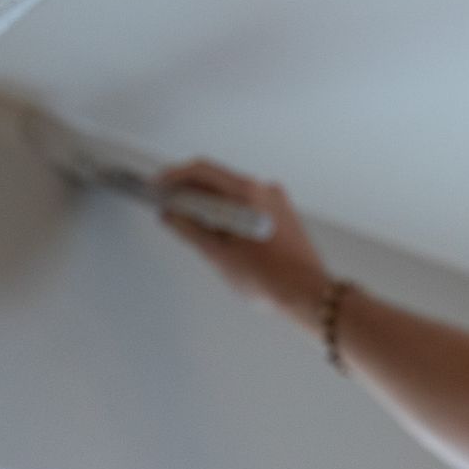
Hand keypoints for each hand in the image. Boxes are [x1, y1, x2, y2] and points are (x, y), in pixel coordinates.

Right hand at [155, 159, 329, 327]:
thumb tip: (170, 215)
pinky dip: (228, 215)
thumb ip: (189, 230)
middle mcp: (265, 191)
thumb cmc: (272, 280)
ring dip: (208, 206)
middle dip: (189, 193)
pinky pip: (248, 207)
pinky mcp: (283, 217)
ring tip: (191, 227)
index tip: (158, 187)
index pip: (202, 171)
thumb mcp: (219, 255)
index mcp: (248, 193)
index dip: (174, 177)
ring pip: (232, 196)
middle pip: (217, 181)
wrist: (310, 297)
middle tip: (169, 208)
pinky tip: (218, 235)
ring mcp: (277, 203)